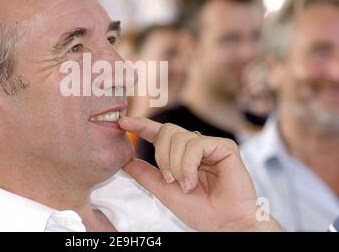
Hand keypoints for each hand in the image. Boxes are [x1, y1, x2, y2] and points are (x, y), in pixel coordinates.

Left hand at [119, 117, 280, 231]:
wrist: (224, 224)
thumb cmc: (200, 210)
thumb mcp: (164, 191)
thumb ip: (146, 175)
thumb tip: (125, 163)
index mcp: (180, 154)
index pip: (158, 134)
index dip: (141, 126)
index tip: (122, 122)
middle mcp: (194, 146)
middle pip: (166, 131)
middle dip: (162, 156)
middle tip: (170, 179)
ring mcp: (209, 145)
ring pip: (179, 138)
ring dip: (176, 166)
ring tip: (187, 185)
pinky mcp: (224, 147)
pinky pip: (195, 145)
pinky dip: (189, 165)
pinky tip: (194, 181)